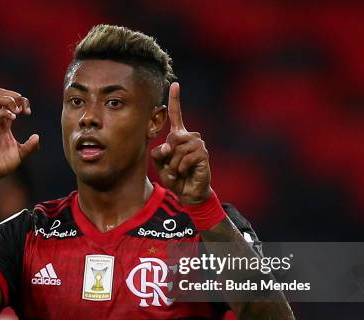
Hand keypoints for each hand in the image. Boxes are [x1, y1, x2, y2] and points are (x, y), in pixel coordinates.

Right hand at [0, 88, 38, 180]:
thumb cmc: (0, 165)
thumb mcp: (20, 155)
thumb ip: (29, 146)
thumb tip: (37, 137)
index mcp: (4, 124)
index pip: (10, 101)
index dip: (21, 101)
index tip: (28, 112)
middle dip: (13, 95)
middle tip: (22, 108)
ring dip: (8, 100)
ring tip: (17, 111)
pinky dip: (4, 112)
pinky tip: (13, 119)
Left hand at [151, 82, 212, 204]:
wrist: (188, 192)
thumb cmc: (174, 175)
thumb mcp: (161, 163)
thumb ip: (159, 152)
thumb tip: (168, 146)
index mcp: (179, 135)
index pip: (177, 114)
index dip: (175, 99)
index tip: (175, 84)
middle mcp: (190, 136)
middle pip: (172, 138)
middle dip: (168, 156)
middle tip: (172, 168)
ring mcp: (198, 144)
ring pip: (178, 150)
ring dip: (174, 165)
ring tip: (179, 172)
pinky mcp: (203, 154)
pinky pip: (185, 158)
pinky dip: (181, 168)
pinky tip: (186, 173)